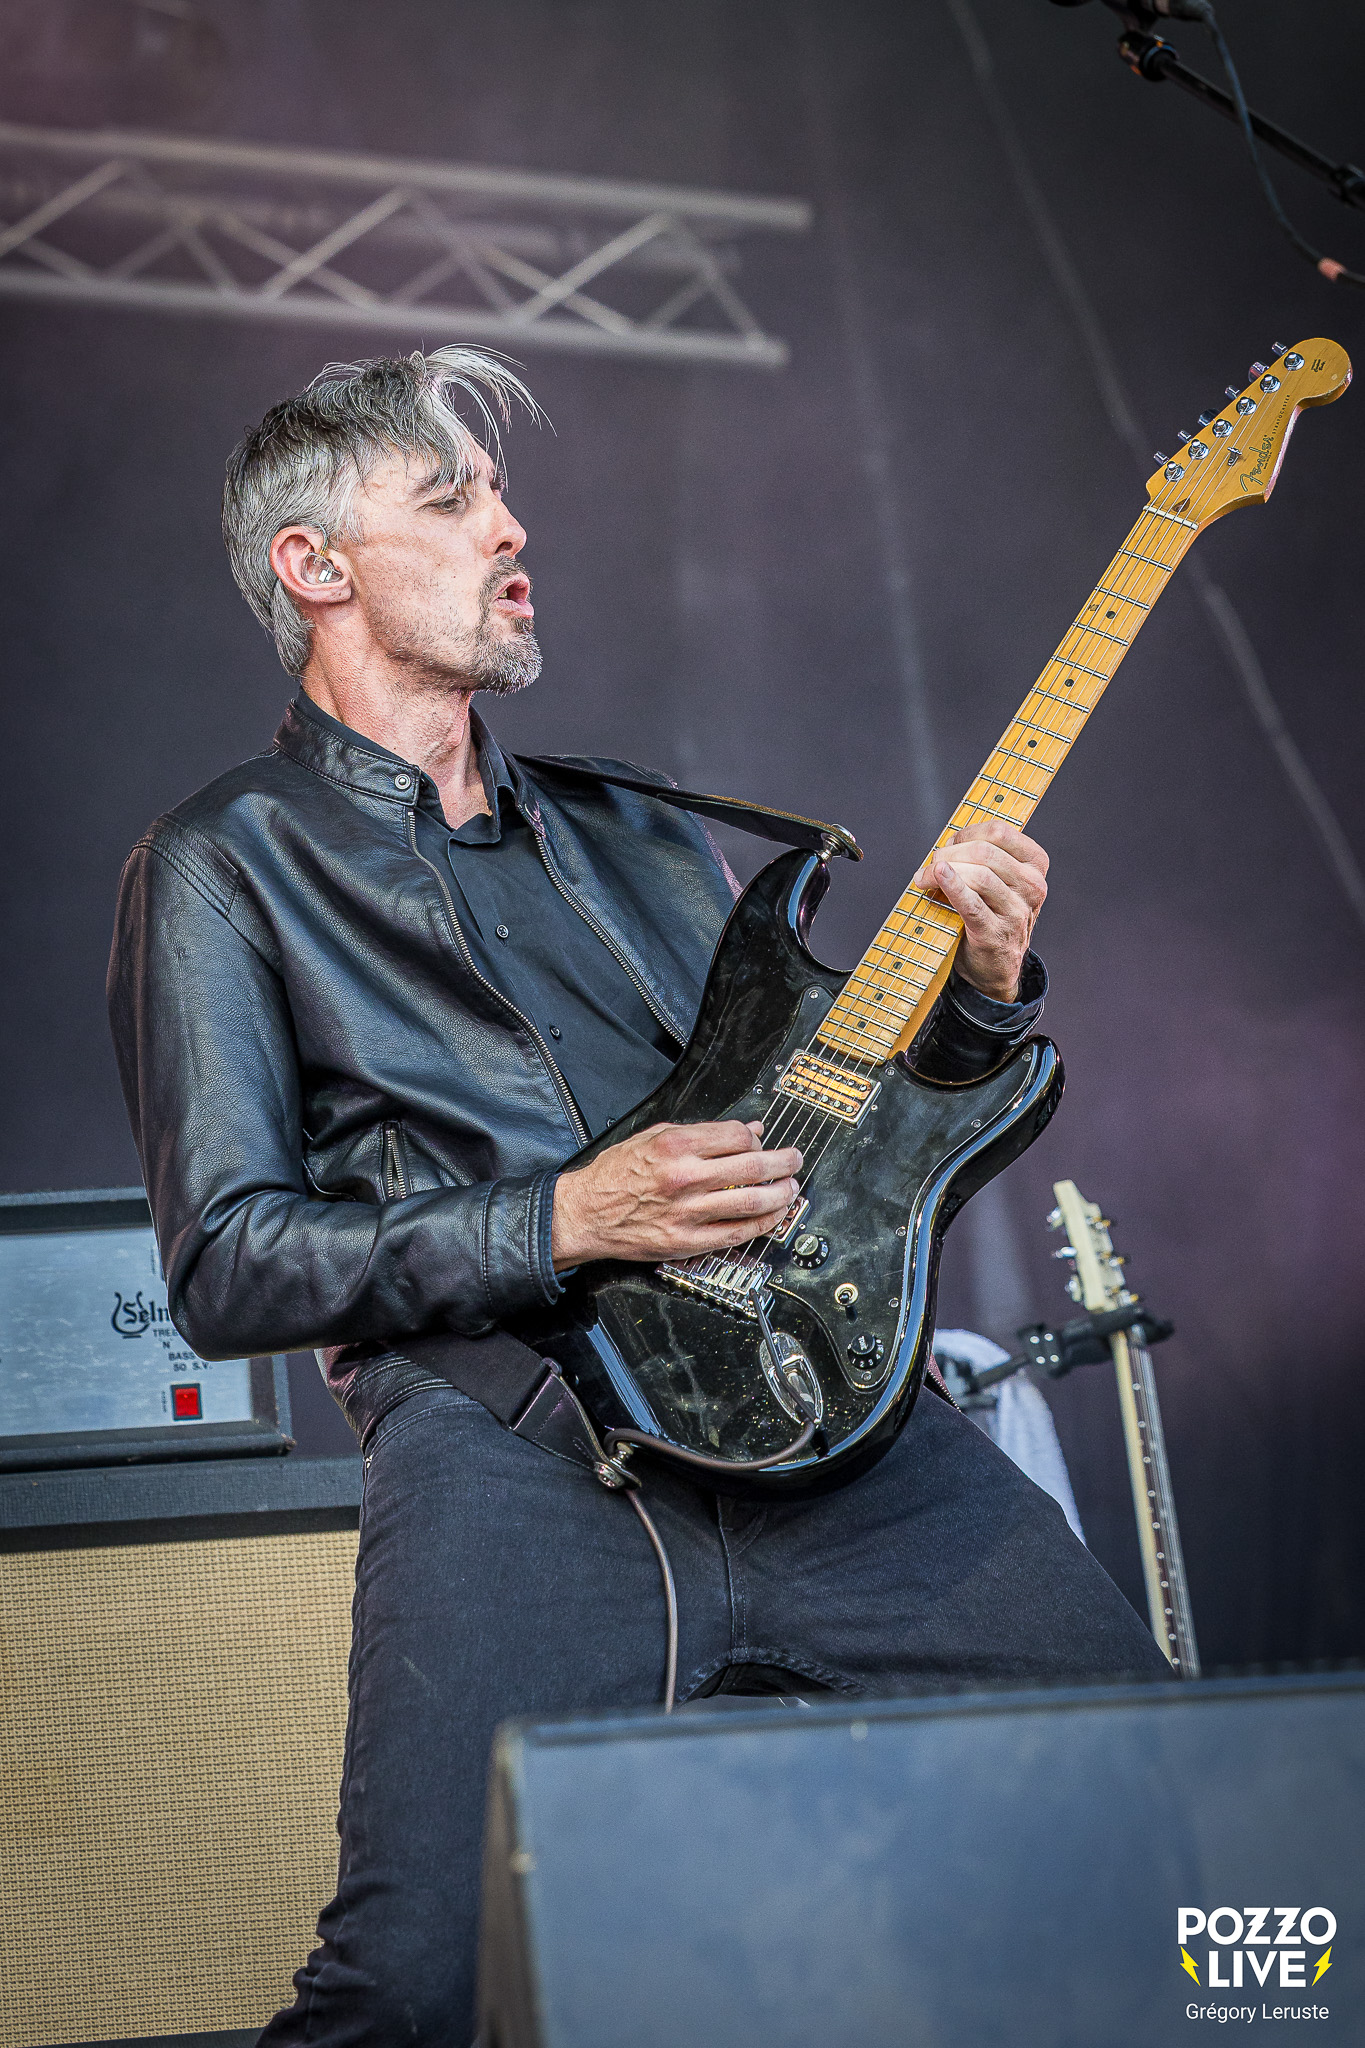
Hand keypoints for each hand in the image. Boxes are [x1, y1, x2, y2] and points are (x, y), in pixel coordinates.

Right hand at [551, 1120, 801, 1268]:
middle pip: (752, 1168)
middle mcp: (684, 1177)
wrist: (585, 1213)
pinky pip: (735, 1234)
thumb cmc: (615, 1174)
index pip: (736, 1136)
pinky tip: (773, 1217)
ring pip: (751, 1202)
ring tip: (791, 1189)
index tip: (762, 1142)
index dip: (756, 1138)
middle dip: (783, 1162)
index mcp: (675, 1145)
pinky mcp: (686, 1241)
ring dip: (780, 1195)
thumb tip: (746, 1131)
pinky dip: (761, 1225)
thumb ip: (701, 1133)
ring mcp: (687, 1212)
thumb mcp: (653, 1137)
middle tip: (794, 1160)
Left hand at [912, 820, 1047, 1001]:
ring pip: (979, 875)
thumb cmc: (992, 915)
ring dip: (944, 871)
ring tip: (924, 877)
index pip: (1001, 832)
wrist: (995, 966)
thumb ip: (981, 857)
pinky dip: (952, 886)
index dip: (968, 833)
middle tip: (932, 862)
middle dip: (951, 853)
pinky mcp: (995, 933)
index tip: (950, 844)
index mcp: (1035, 866)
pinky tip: (937, 876)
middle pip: (986, 853)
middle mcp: (1032, 887)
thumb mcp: (999, 881)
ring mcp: (1016, 912)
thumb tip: (948, 842)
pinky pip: (972, 904)